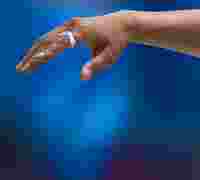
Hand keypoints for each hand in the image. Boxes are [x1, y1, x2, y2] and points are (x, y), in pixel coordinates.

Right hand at [16, 12, 133, 80]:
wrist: (121, 23)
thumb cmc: (117, 42)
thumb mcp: (111, 56)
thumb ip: (97, 66)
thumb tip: (82, 78)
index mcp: (81, 32)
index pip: (60, 43)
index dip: (47, 53)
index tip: (35, 62)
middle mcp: (72, 25)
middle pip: (46, 40)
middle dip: (32, 55)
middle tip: (21, 70)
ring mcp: (68, 24)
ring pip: (45, 37)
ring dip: (32, 52)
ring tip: (23, 66)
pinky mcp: (67, 26)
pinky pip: (50, 36)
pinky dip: (39, 47)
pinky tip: (33, 57)